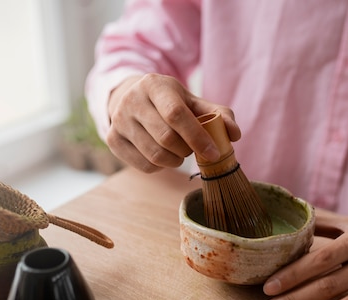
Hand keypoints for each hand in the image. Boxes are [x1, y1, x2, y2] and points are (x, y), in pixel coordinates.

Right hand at [106, 73, 240, 171]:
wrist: (131, 99)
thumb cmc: (169, 103)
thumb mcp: (192, 102)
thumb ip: (218, 115)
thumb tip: (234, 134)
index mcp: (154, 85)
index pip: (176, 114)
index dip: (197, 137)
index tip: (213, 153)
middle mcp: (132, 100)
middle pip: (166, 138)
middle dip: (186, 150)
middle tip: (192, 148)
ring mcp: (118, 120)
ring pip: (155, 155)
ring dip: (175, 160)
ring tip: (179, 151)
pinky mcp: (113, 139)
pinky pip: (144, 165)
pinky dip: (160, 167)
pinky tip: (163, 155)